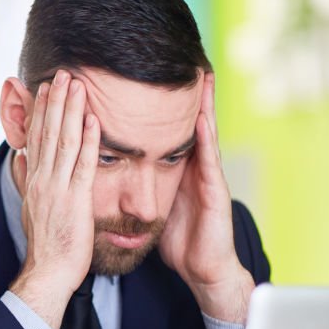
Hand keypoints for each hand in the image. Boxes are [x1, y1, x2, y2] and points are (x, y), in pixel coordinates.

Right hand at [9, 70, 100, 328]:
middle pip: (48, 132)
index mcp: (33, 179)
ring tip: (76, 84)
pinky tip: (93, 120)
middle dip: (55, 101)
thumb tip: (19, 157)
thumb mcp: (30, 206)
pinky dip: (88, 141)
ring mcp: (58, 188)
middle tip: (62, 72)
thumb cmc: (46, 243)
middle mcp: (42, 179)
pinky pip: (83, 165)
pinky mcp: (76, 200)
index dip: (41, 110)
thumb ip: (25, 178)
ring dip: (71, 111)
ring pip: (64, 142)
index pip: (36, 137)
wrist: (49, 270)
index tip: (46, 87)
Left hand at [158, 72, 254, 322]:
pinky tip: (200, 119)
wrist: (201, 269)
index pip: (164, 130)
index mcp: (175, 169)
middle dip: (183, 93)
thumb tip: (114, 173)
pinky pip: (208, 159)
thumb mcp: (153, 206)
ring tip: (199, 75)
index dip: (155, 107)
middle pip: (187, 123)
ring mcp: (206, 176)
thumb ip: (141, 186)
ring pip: (202, 133)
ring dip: (202, 105)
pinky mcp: (214, 190)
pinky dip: (205, 137)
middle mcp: (193, 167)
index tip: (143, 78)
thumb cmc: (178, 239)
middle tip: (183, 59)